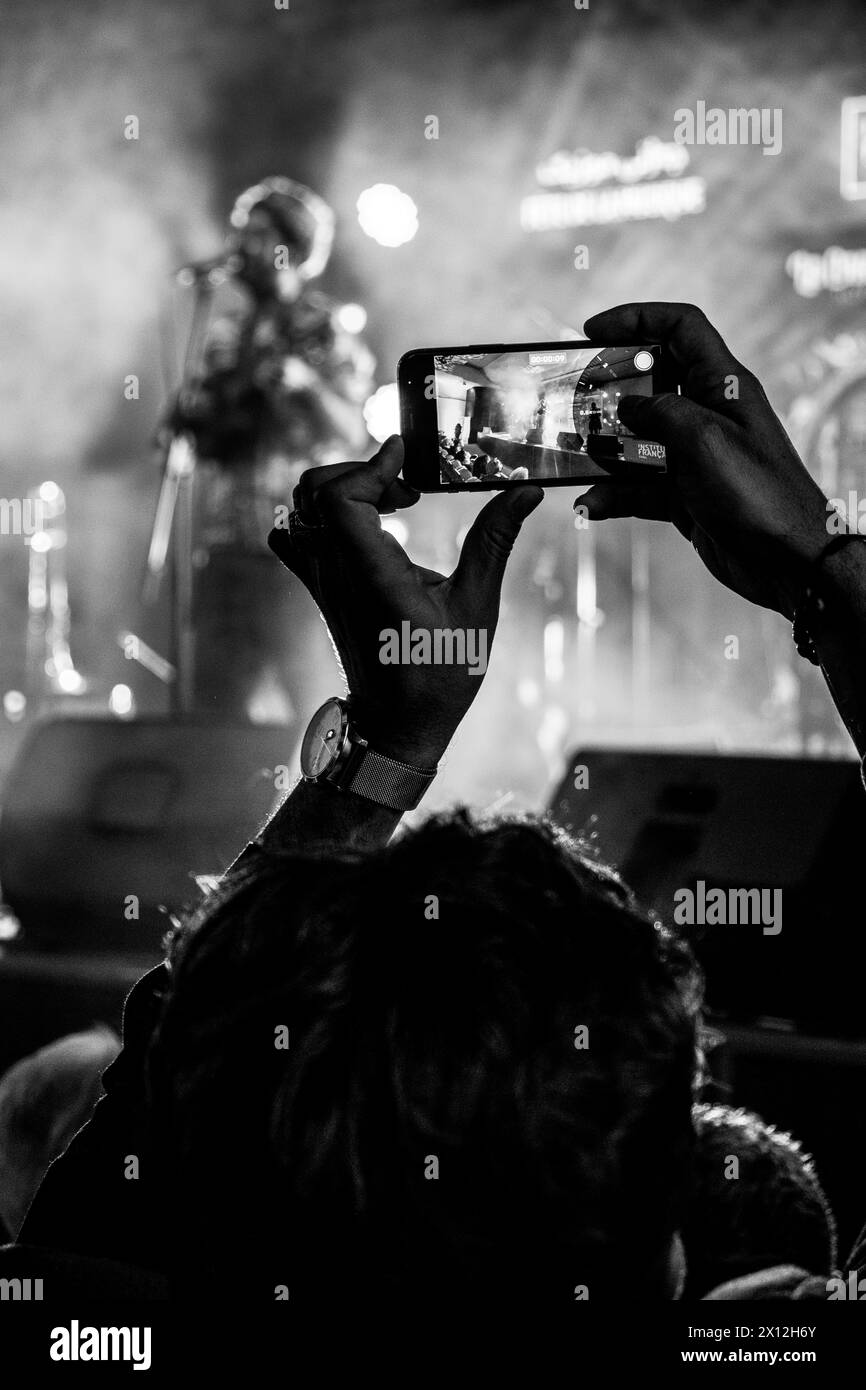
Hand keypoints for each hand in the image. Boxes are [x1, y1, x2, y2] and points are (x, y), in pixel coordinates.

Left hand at [268, 436, 541, 765]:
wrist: (396, 725)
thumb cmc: (439, 676)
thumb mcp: (476, 608)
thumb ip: (494, 542)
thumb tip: (526, 493)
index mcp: (371, 574)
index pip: (340, 497)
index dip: (370, 466)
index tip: (406, 460)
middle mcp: (336, 573)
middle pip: (314, 492)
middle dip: (360, 472)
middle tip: (405, 489)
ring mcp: (321, 582)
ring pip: (301, 511)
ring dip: (341, 491)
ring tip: (388, 504)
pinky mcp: (320, 591)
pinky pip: (295, 540)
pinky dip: (318, 518)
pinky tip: (360, 528)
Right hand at [579, 303, 831, 617]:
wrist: (786, 561)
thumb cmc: (758, 493)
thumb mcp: (703, 439)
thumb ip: (659, 413)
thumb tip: (623, 407)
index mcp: (722, 385)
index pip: (680, 328)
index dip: (637, 319)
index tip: (592, 330)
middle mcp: (707, 415)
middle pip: (650, 383)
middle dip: (609, 389)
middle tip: (574, 397)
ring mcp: (694, 456)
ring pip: (637, 440)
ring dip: (604, 450)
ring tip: (572, 456)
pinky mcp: (684, 495)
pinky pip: (638, 487)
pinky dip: (613, 495)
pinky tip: (590, 505)